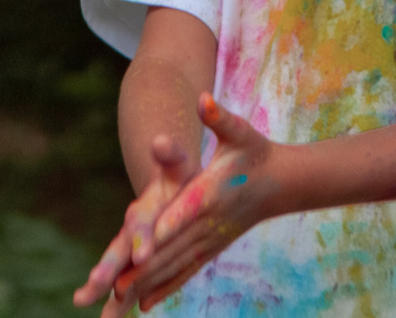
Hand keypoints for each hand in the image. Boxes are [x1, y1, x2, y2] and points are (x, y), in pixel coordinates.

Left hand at [85, 97, 281, 310]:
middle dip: (143, 269)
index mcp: (212, 194)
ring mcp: (210, 240)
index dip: (164, 229)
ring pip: (174, 266)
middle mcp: (210, 223)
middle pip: (173, 248)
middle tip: (114, 290)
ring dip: (147, 285)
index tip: (141, 249)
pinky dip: (165, 287)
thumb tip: (204, 99)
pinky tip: (144, 305)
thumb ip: (220, 118)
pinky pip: (185, 272)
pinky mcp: (211, 248)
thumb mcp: (239, 131)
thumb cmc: (255, 152)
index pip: (186, 213)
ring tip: (117, 305)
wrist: (281, 182)